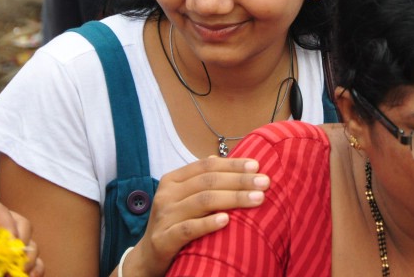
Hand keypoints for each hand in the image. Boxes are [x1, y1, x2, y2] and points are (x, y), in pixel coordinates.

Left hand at [0, 191, 44, 276]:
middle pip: (22, 226)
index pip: (3, 213)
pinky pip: (24, 261)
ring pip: (27, 244)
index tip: (10, 249)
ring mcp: (0, 238)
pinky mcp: (2, 257)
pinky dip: (30, 270)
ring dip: (27, 260)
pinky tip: (24, 276)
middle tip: (16, 264)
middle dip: (21, 246)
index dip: (10, 231)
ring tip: (18, 273)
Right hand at [122, 156, 269, 276]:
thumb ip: (200, 180)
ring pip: (202, 201)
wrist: (149, 256)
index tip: (257, 166)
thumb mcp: (184, 199)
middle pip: (208, 181)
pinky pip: (188, 229)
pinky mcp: (163, 239)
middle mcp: (166, 194)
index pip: (206, 166)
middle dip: (240, 180)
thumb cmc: (174, 223)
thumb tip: (217, 157)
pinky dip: (208, 224)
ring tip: (257, 199)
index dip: (232, 164)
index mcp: (173, 180)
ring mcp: (164, 216)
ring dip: (233, 198)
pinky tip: (227, 220)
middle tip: (265, 182)